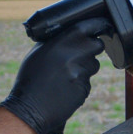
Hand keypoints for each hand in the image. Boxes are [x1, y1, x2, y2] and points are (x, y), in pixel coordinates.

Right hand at [0, 17, 107, 133]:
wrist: (29, 108)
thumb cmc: (30, 79)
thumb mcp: (38, 52)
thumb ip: (57, 40)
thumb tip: (70, 33)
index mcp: (63, 42)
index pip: (90, 26)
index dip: (98, 25)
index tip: (103, 25)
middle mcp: (75, 55)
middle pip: (98, 45)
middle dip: (93, 48)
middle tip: (81, 54)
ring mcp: (82, 73)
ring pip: (93, 65)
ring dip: (85, 67)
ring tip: (65, 75)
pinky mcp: (84, 89)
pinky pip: (87, 82)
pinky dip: (79, 84)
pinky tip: (64, 88)